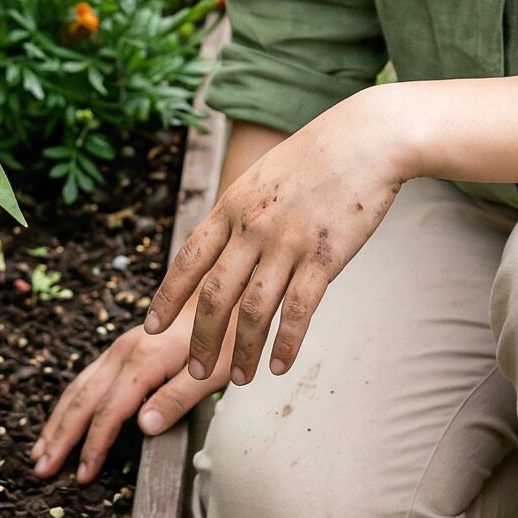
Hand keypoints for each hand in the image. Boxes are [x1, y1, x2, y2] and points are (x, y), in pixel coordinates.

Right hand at [30, 297, 230, 482]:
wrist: (220, 293)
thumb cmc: (223, 337)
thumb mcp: (212, 372)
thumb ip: (178, 398)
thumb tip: (144, 426)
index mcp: (144, 361)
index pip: (109, 411)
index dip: (94, 445)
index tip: (82, 476)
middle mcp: (124, 352)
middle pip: (83, 399)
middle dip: (60, 436)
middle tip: (41, 469)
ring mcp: (120, 348)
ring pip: (79, 387)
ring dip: (57, 420)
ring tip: (41, 450)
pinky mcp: (122, 348)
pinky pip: (86, 378)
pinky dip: (69, 403)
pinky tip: (63, 417)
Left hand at [143, 86, 405, 385]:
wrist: (366, 137)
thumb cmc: (317, 155)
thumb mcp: (263, 175)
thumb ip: (242, 210)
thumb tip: (223, 243)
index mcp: (233, 204)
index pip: (189, 259)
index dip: (168, 297)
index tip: (151, 326)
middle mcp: (252, 225)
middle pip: (214, 294)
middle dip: (200, 339)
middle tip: (194, 373)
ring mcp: (287, 242)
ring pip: (253, 310)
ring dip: (242, 350)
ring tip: (240, 379)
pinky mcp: (323, 257)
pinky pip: (298, 311)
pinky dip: (286, 343)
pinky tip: (280, 365)